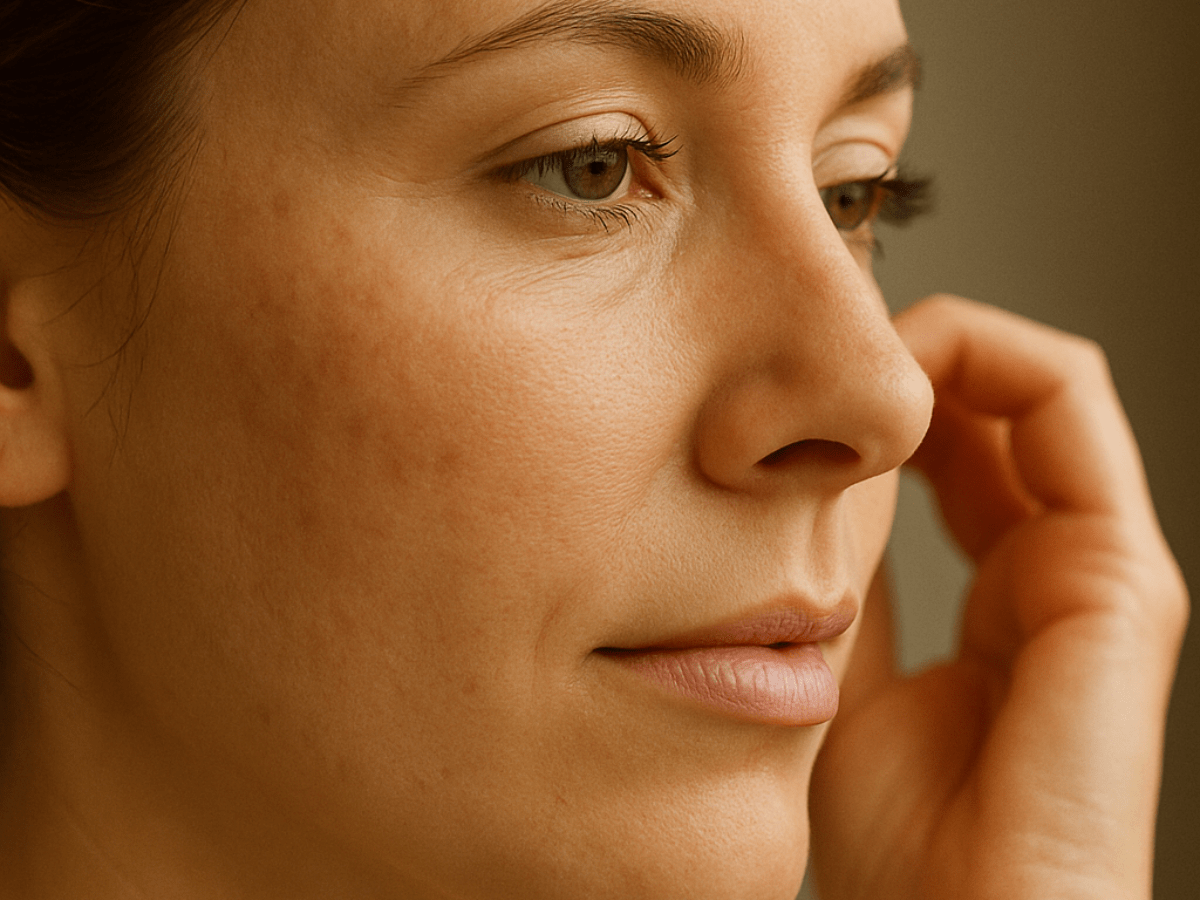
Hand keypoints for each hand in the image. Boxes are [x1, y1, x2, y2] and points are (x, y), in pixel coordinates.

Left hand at [809, 296, 1188, 899]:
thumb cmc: (892, 834)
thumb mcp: (832, 677)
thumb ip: (834, 582)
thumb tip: (791, 487)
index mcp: (992, 599)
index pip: (946, 457)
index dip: (871, 405)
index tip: (790, 386)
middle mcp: (1048, 569)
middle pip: (987, 412)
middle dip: (902, 361)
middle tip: (814, 346)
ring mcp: (1091, 561)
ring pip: (1030, 384)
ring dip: (935, 343)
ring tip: (851, 347)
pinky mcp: (1117, 566)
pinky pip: (1064, 400)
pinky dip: (978, 357)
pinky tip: (892, 372)